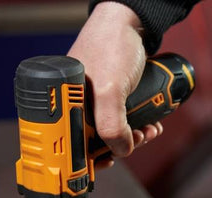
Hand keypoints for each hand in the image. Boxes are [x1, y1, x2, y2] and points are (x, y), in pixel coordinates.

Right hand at [68, 2, 162, 160]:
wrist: (132, 22)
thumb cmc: (112, 45)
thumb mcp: (111, 90)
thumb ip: (112, 125)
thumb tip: (120, 151)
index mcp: (63, 104)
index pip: (71, 144)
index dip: (90, 157)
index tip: (108, 161)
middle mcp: (74, 104)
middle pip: (94, 141)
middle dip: (120, 145)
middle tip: (136, 140)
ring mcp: (92, 100)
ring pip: (112, 132)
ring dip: (133, 137)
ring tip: (147, 131)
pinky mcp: (109, 96)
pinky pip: (121, 119)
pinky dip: (137, 125)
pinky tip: (149, 123)